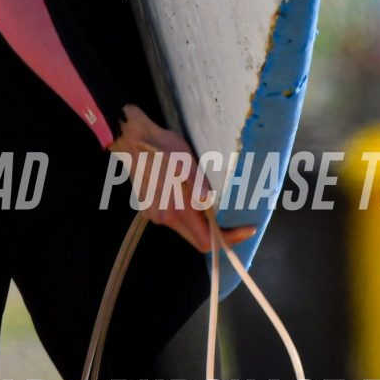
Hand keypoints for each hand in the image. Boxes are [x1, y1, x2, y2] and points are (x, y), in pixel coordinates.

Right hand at [109, 106, 256, 255]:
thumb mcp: (184, 159)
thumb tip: (207, 201)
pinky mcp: (149, 209)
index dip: (229, 240)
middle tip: (238, 222)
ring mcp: (154, 215)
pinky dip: (189, 215)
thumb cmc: (161, 147)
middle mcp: (164, 218)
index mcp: (175, 209)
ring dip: (203, 223)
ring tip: (217, 207)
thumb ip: (196, 181)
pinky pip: (175, 219)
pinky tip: (192, 197)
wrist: (131, 139)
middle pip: (197, 239)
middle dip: (219, 234)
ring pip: (186, 229)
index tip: (248, 229)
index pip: (206, 240)